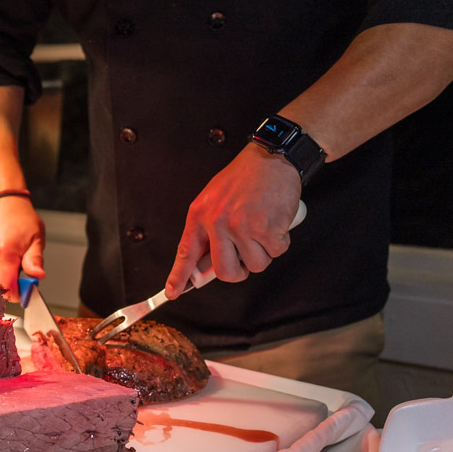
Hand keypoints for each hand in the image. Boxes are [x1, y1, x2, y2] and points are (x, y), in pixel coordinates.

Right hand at [0, 195, 44, 300]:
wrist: (0, 201)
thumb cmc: (20, 217)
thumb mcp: (36, 237)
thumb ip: (35, 260)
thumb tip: (37, 276)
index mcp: (5, 254)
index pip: (8, 289)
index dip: (19, 293)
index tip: (26, 288)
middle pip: (1, 287)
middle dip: (13, 282)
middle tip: (21, 266)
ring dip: (4, 274)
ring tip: (11, 256)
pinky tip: (1, 252)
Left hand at [165, 145, 301, 297]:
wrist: (271, 158)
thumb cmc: (244, 178)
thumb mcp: (214, 198)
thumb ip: (208, 229)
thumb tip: (206, 262)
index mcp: (200, 214)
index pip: (186, 252)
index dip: (178, 276)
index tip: (172, 292)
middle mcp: (218, 222)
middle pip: (225, 271)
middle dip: (239, 271)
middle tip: (245, 258)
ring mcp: (242, 227)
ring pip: (255, 265)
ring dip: (264, 252)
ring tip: (263, 228)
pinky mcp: (267, 228)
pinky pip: (276, 252)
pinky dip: (280, 242)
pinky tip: (276, 222)